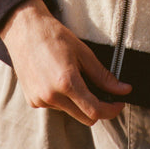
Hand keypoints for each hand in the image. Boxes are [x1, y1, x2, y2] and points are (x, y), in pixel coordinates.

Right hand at [0, 0, 130, 123]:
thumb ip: (103, 76)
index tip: (119, 103)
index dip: (111, 110)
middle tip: (105, 93)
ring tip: (74, 77)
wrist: (25, 31)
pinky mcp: (32, 101)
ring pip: (70, 112)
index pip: (94, 110)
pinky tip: (59, 79)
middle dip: (98, 108)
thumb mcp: (84, 53)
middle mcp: (51, 96)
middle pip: (85, 118)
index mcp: (66, 83)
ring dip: (78, 102)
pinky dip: (63, 99)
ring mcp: (40, 101)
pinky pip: (56, 107)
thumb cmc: (55, 37)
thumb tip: (124, 90)